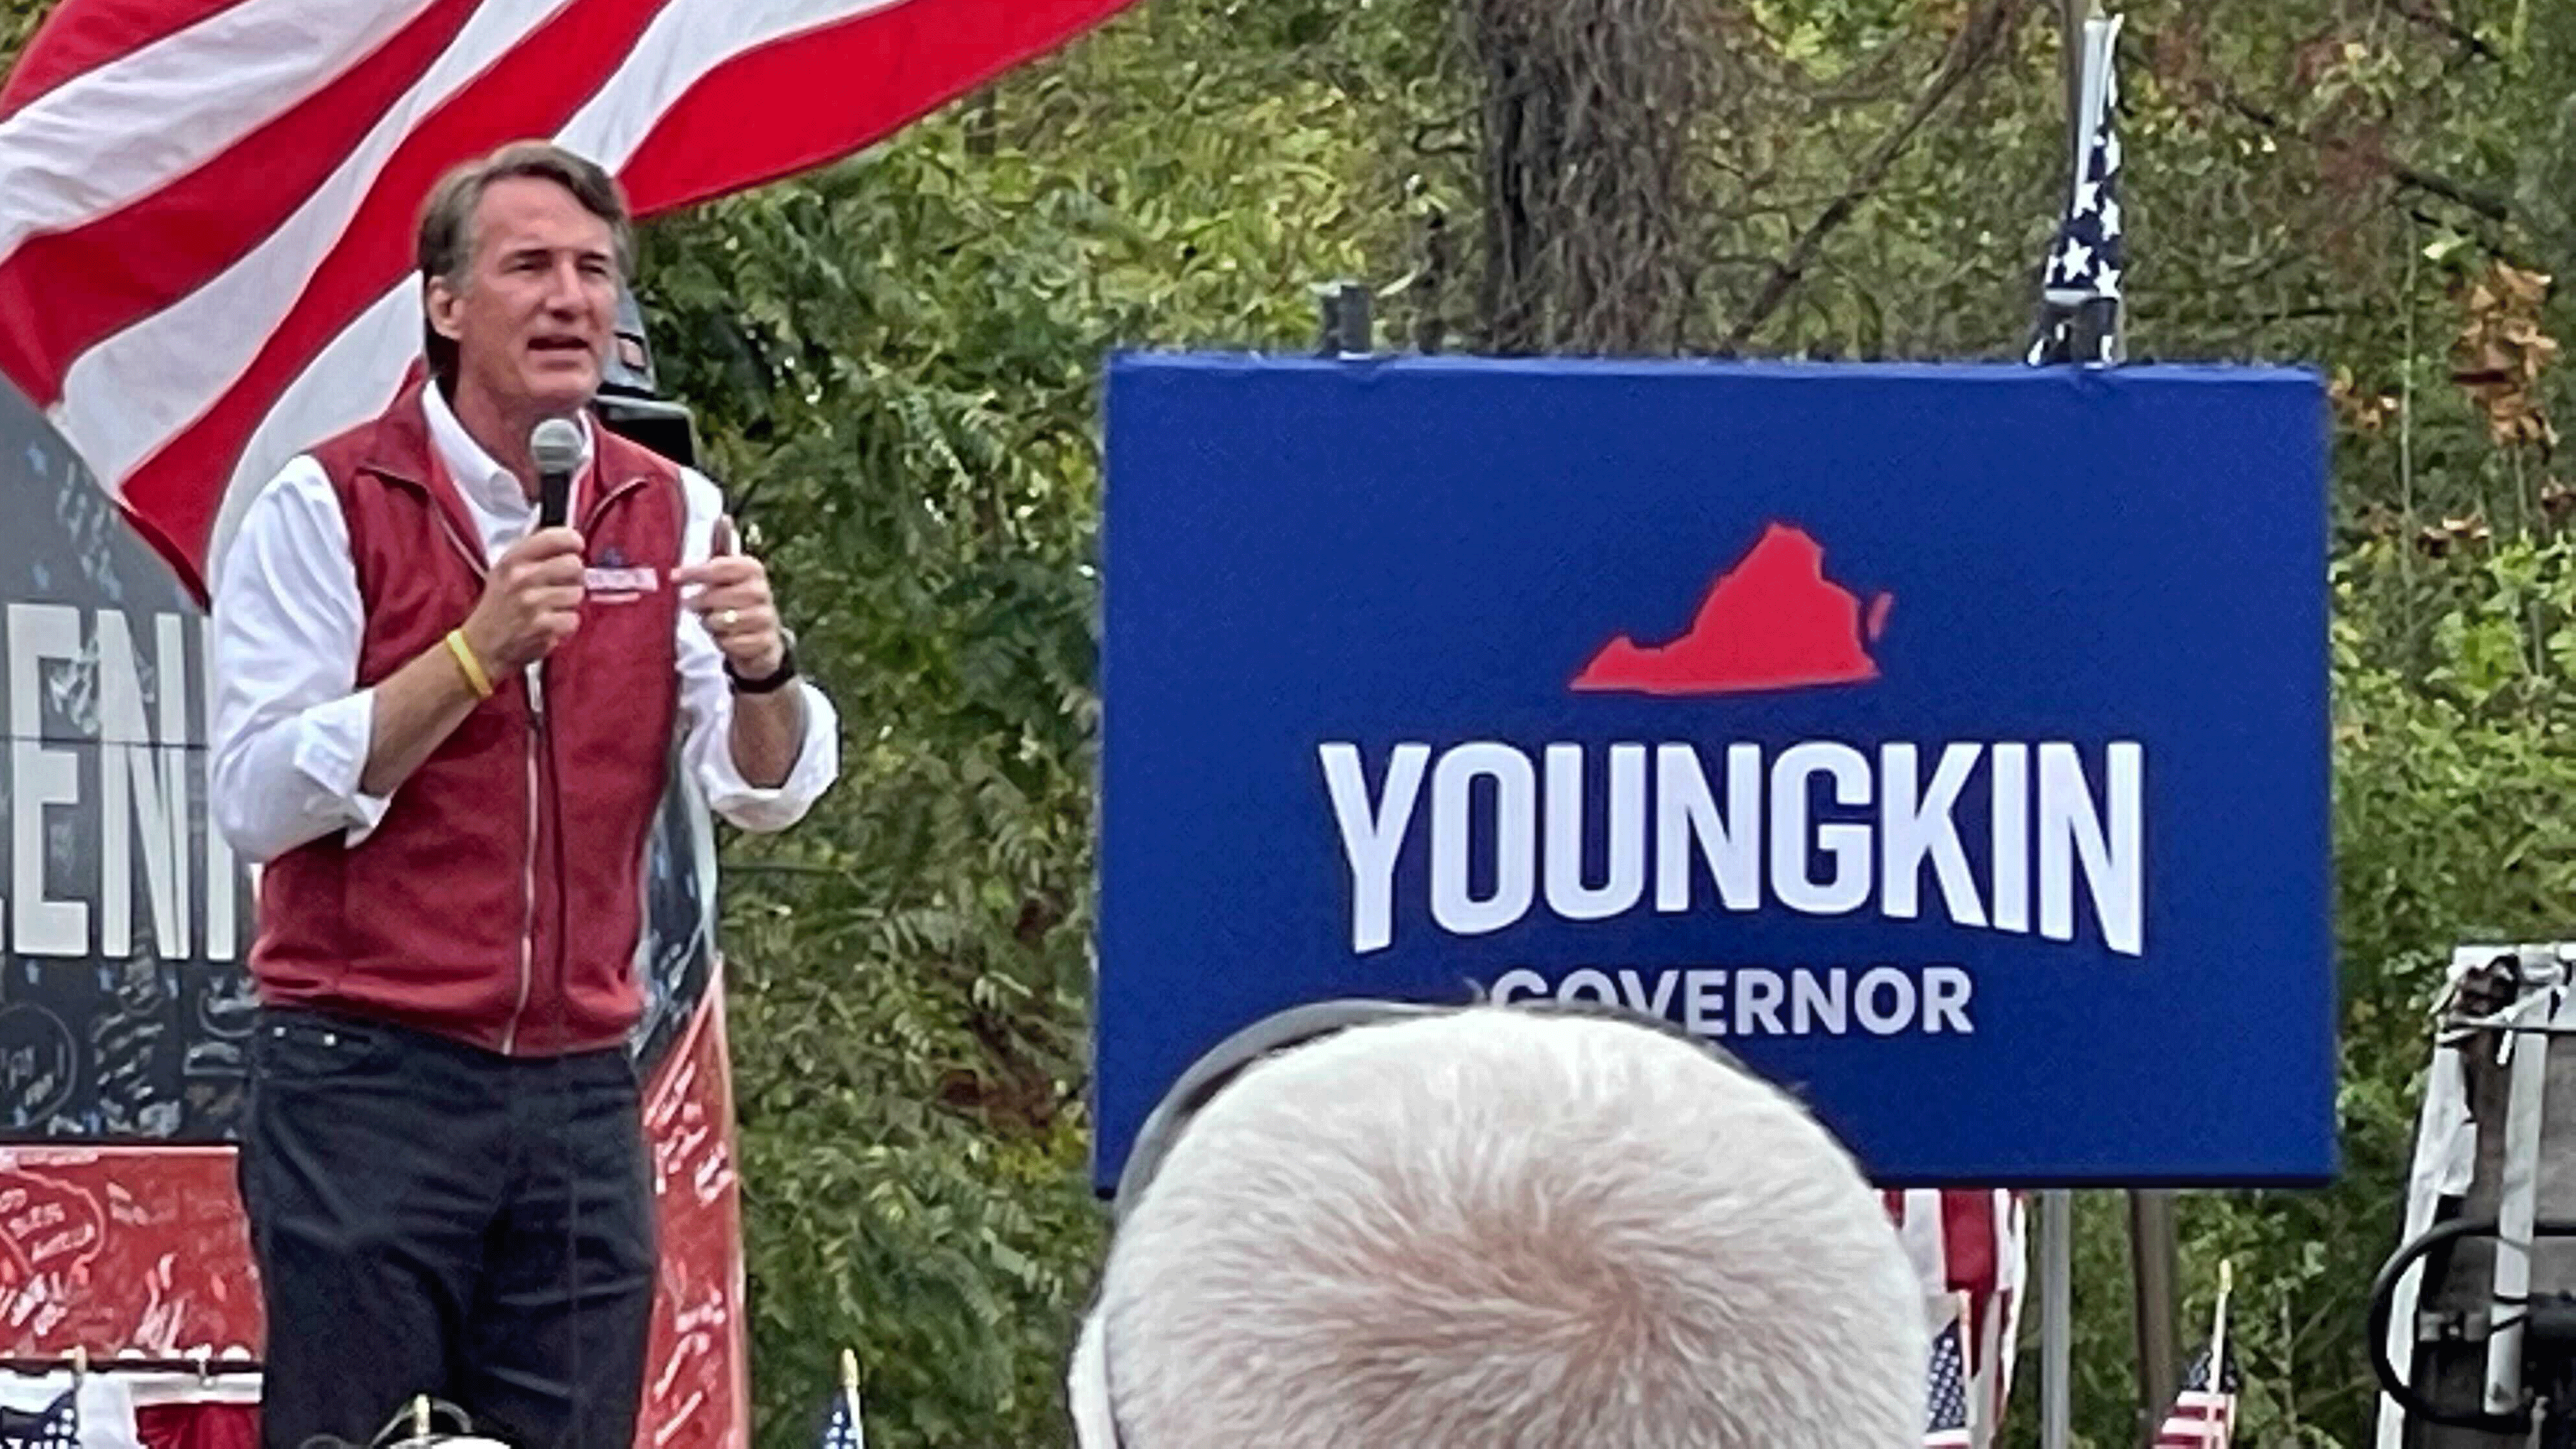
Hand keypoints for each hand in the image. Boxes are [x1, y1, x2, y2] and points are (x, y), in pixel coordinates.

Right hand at [460, 527, 585, 673]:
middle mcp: (522, 578)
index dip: (573, 541)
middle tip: (563, 584)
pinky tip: (550, 624)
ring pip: (577, 593)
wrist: (481, 647)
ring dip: (569, 602)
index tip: (576, 547)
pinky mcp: (544, 626)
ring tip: (551, 608)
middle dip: (574, 576)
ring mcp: (534, 603)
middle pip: (574, 565)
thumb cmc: (498, 607)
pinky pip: (574, 618)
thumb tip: (569, 540)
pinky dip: (565, 624)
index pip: (555, 537)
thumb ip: (534, 555)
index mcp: (513, 560)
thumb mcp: (505, 572)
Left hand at [676, 515, 784, 677]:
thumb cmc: (737, 598)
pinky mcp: (765, 642)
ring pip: (722, 621)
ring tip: (714, 621)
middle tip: (692, 605)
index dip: (695, 572)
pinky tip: (726, 638)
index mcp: (753, 569)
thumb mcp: (730, 573)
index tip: (674, 576)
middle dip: (700, 603)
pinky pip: (731, 643)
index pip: (720, 566)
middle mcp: (763, 591)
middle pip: (716, 596)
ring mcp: (766, 618)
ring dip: (712, 624)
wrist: (763, 637)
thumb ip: (723, 547)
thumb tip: (724, 516)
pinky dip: (723, 642)